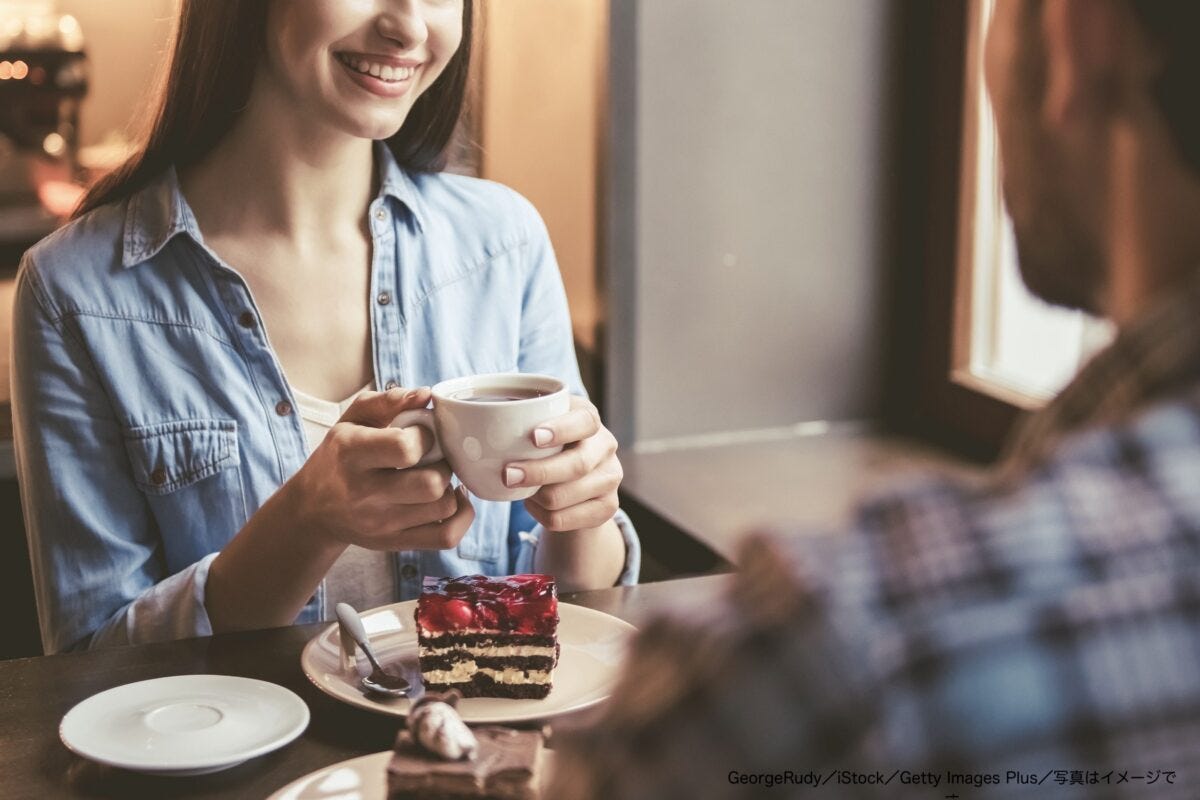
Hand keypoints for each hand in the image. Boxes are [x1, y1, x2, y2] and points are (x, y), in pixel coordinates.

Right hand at [293, 387, 474, 550]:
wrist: (312, 510)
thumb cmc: (339, 456)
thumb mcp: (352, 419)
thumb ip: (388, 400)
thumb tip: (426, 395)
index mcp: (351, 454)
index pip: (404, 448)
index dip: (425, 437)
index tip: (421, 434)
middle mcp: (364, 493)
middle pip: (431, 483)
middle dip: (443, 465)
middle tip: (434, 458)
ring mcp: (380, 524)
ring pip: (444, 507)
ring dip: (451, 488)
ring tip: (437, 477)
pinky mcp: (394, 543)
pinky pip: (446, 537)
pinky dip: (461, 516)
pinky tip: (450, 499)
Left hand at [504, 395, 621, 531]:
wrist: (573, 477)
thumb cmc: (543, 443)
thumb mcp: (536, 422)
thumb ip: (512, 416)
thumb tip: (458, 413)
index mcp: (589, 418)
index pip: (584, 421)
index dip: (562, 429)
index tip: (534, 437)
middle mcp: (606, 446)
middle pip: (577, 465)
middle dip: (539, 472)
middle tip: (506, 474)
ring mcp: (610, 479)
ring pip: (565, 496)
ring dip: (535, 496)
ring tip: (516, 488)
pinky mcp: (607, 508)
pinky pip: (563, 519)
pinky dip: (540, 514)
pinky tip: (532, 502)